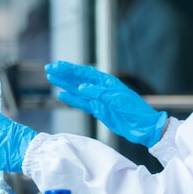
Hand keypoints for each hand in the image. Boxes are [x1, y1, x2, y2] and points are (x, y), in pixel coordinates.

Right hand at [45, 61, 167, 147]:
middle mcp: (100, 89)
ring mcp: (98, 100)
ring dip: (64, 84)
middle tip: (49, 68)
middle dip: (64, 74)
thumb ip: (98, 93)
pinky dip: (71, 100)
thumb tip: (81, 87)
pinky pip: (81, 104)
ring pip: (77, 90)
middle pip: (79, 79)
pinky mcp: (98, 111)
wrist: (143, 127)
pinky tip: (61, 95)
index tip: (58, 66)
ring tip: (51, 78)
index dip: (71, 69)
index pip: (85, 72)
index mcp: (107, 82)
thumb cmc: (134, 110)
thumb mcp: (117, 99)